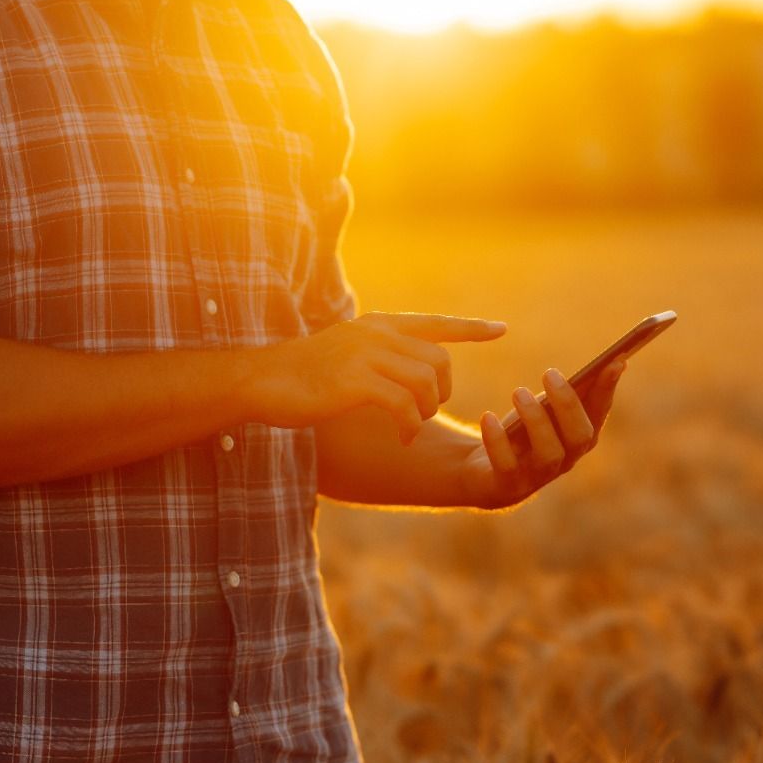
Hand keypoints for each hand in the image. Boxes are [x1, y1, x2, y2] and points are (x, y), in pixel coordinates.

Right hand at [240, 312, 506, 442]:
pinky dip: (411, 426)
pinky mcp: (356, 383)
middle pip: (439, 361)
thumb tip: (411, 368)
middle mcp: (376, 334)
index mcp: (377, 326)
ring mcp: (366, 356)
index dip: (470, 328)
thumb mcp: (345, 352)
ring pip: (426, 382)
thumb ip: (378, 353)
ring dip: (427, 412)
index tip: (501, 329)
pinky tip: (403, 438)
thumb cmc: (301, 374)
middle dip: (443, 392)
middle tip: (425, 413)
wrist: (261, 380)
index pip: (435, 323)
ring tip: (411, 428)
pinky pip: (405, 405)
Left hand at [458, 360, 626, 509]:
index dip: (607, 389)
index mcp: (579, 437)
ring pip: (549, 453)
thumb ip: (565, 392)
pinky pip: (507, 466)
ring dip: (536, 419)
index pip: (599, 413)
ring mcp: (538, 477)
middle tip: (549, 373)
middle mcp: (565, 460)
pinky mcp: (508, 486)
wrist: (482, 472)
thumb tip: (598, 364)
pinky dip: (498, 440)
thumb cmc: (520, 433)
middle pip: (580, 437)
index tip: (614, 361)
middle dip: (568, 403)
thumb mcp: (542, 408)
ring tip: (519, 392)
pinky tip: (489, 417)